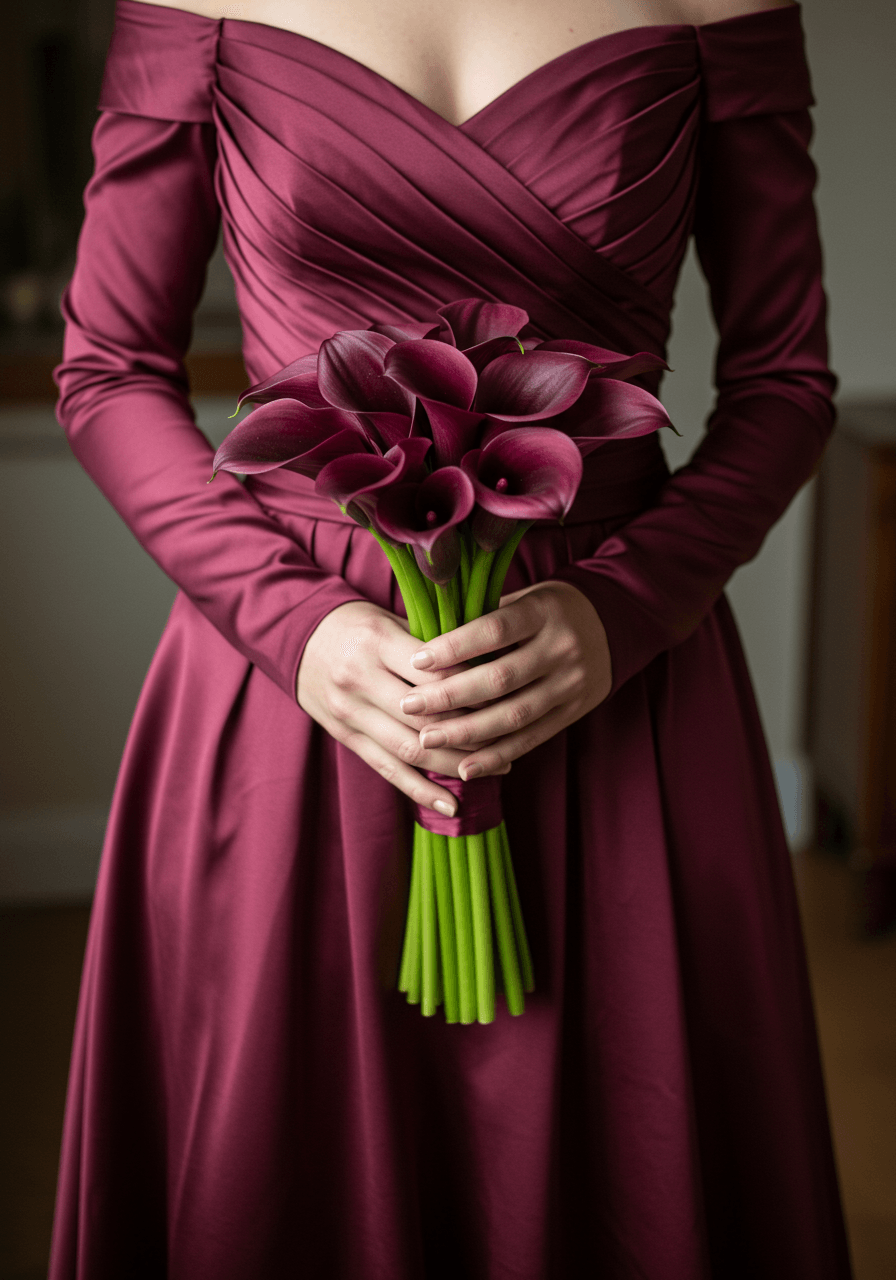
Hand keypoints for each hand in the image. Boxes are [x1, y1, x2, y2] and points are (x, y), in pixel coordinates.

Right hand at [296, 600, 509, 816]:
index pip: (436, 674)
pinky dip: (420, 791)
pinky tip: (451, 805)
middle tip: (512, 740)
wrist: (297, 637)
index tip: (509, 697)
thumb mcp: (391, 620)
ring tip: (495, 770)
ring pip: (410, 749)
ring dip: (455, 765)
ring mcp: (350, 712)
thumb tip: (488, 668)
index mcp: (377, 642)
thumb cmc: (358, 625)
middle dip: (474, 733)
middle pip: (426, 717)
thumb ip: (431, 645)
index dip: (475, 689)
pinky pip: (386, 769)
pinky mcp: (345, 736)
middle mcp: (360, 679)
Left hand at [398, 580, 611, 778]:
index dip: (455, 647)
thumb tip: (421, 637)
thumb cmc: (546, 610)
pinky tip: (464, 768)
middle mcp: (561, 649)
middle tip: (409, 706)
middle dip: (450, 695)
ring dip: (467, 732)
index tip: (417, 660)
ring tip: (427, 739)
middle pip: (500, 678)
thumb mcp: (523, 599)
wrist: (611, 626)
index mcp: (544, 613)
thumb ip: (482, 617)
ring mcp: (570, 684)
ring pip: (514, 715)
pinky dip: (496, 756)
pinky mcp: (573, 712)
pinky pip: (531, 739)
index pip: (495, 630)